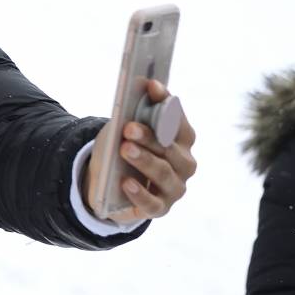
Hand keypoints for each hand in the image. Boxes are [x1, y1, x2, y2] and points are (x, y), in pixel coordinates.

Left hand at [85, 79, 196, 223]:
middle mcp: (184, 163)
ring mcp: (174, 187)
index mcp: (181, 140)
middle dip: (150, 137)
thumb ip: (133, 114)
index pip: (178, 120)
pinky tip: (126, 183)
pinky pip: (152, 203)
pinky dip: (140, 193)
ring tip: (125, 149)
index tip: (150, 86)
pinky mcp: (160, 208)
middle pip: (170, 148)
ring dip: (144, 160)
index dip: (166, 102)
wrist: (111, 184)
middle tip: (129, 127)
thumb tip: (135, 89)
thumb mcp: (125, 129)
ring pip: (163, 174)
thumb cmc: (124, 147)